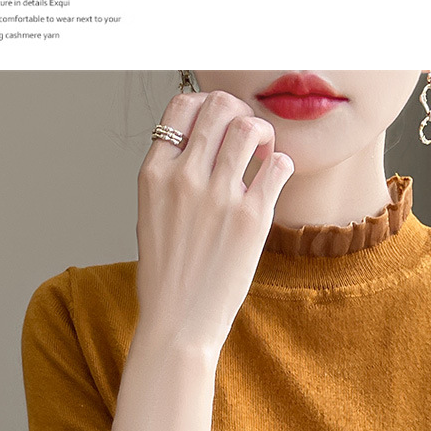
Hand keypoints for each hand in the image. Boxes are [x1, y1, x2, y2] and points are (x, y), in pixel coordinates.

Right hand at [135, 88, 294, 354]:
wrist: (178, 324)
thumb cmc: (165, 279)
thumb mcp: (149, 217)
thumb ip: (169, 179)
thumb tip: (197, 148)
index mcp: (154, 175)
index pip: (181, 107)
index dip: (205, 106)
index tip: (218, 123)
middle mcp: (184, 178)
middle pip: (219, 107)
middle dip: (239, 111)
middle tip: (248, 134)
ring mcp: (219, 196)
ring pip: (250, 128)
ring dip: (263, 132)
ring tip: (264, 154)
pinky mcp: (252, 218)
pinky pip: (277, 165)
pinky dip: (281, 163)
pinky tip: (273, 178)